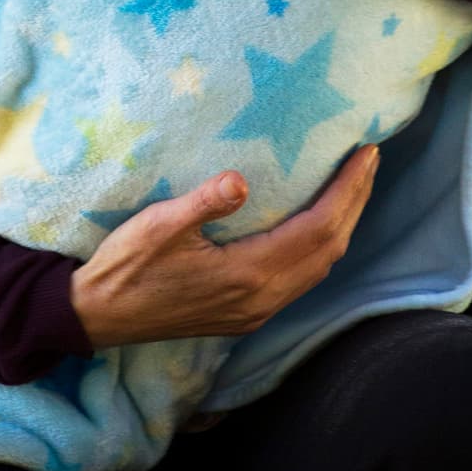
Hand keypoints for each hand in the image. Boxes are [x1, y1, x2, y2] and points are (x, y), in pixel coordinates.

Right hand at [69, 145, 379, 348]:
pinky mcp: (246, 314)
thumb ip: (202, 203)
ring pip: (319, 268)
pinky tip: (317, 226)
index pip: (318, 228)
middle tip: (370, 161)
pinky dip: (321, 247)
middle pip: (330, 249)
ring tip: (353, 187)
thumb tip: (241, 180)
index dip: (347, 191)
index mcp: (247, 274)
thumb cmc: (125, 266)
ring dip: (342, 225)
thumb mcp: (157, 226)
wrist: (100, 315)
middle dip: (355, 203)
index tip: (366, 154)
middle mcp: (262, 298)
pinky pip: (302, 279)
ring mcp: (256, 311)